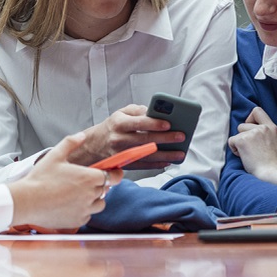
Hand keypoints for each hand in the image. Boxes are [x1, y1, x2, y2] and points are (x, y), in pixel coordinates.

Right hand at [11, 132, 118, 229]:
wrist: (27, 202)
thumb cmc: (40, 179)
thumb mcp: (55, 155)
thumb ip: (71, 143)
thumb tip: (82, 135)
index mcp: (89, 178)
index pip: (113, 176)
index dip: (115, 174)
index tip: (113, 173)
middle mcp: (91, 195)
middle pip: (105, 190)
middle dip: (98, 185)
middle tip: (83, 182)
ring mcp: (85, 210)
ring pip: (99, 204)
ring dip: (94, 199)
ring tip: (78, 194)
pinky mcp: (78, 221)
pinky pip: (88, 216)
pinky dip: (83, 211)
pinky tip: (71, 205)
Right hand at [70, 104, 185, 169]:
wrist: (95, 145)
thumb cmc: (113, 126)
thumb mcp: (121, 113)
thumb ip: (139, 111)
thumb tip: (156, 112)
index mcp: (118, 123)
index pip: (138, 123)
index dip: (154, 123)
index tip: (169, 123)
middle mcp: (119, 139)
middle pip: (145, 140)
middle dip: (165, 139)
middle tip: (181, 136)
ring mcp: (122, 154)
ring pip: (146, 155)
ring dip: (166, 155)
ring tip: (180, 153)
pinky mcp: (125, 164)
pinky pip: (143, 165)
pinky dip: (157, 164)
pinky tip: (169, 161)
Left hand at [227, 107, 276, 185]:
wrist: (271, 174)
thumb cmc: (275, 165)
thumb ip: (269, 136)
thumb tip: (262, 134)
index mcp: (272, 128)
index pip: (257, 111)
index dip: (250, 118)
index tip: (250, 128)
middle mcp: (262, 128)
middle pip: (243, 125)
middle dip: (244, 136)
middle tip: (250, 149)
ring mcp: (252, 133)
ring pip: (237, 133)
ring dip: (239, 143)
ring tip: (248, 154)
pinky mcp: (242, 140)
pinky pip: (231, 141)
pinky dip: (234, 149)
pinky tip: (243, 157)